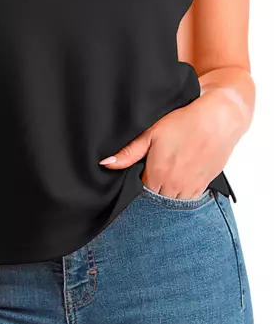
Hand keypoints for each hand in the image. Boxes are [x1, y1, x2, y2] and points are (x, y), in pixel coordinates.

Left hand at [98, 89, 248, 198]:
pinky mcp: (204, 186)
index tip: (140, 174)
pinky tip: (180, 179)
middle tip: (154, 173)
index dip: (138, 184)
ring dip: (167, 195)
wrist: (217, 120)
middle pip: (156, 200)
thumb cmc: (183, 123)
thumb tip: (106, 164)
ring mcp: (191, 189)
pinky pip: (190, 201)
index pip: (140, 192)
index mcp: (157, 175)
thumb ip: (128, 153)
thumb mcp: (151, 134)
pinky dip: (183, 194)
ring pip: (173, 203)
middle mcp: (174, 187)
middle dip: (152, 192)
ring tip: (167, 176)